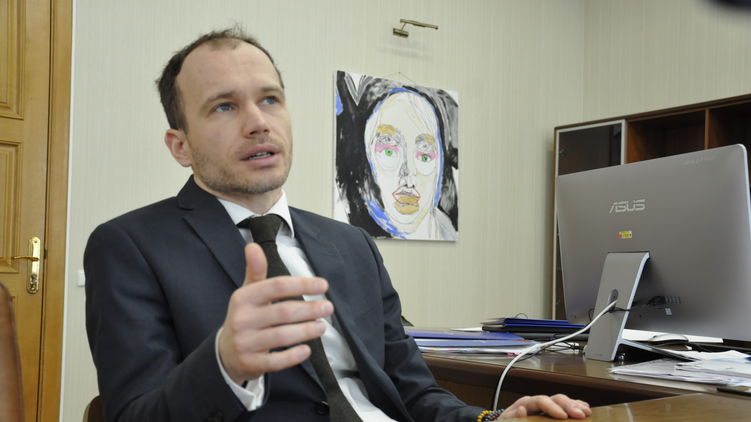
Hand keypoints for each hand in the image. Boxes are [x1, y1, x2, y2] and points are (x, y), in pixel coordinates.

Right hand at [218, 242, 333, 382]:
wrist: (226, 352)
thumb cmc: (245, 317)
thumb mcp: (248, 293)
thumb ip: (255, 270)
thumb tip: (252, 246)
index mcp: (244, 298)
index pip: (276, 286)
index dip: (302, 284)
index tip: (323, 285)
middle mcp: (243, 319)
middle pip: (283, 312)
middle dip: (309, 309)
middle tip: (328, 307)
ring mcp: (246, 342)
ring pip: (281, 336)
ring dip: (306, 331)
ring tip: (322, 326)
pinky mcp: (251, 363)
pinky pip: (275, 361)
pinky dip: (293, 356)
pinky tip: (307, 350)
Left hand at [500, 394, 590, 418]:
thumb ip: (514, 417)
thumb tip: (521, 409)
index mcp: (526, 403)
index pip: (540, 400)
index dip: (552, 407)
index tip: (562, 415)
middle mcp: (537, 403)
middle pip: (555, 398)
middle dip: (569, 405)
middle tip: (580, 414)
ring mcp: (546, 407)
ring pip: (562, 401)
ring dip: (575, 405)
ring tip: (586, 411)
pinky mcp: (551, 413)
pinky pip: (565, 407)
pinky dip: (575, 406)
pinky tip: (585, 409)